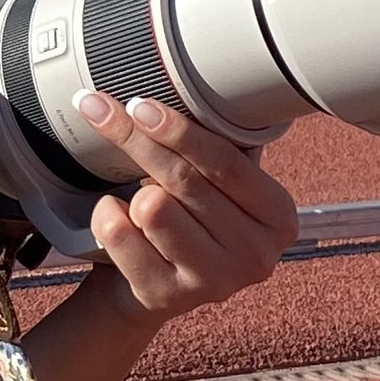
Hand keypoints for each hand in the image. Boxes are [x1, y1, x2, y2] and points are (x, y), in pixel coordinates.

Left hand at [73, 93, 297, 320]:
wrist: (152, 287)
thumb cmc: (189, 219)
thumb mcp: (218, 186)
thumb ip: (214, 148)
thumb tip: (179, 83)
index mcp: (278, 218)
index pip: (225, 163)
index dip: (179, 130)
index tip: (140, 103)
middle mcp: (255, 256)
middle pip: (182, 179)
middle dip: (137, 138)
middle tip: (100, 108)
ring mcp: (214, 283)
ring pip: (151, 206)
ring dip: (132, 194)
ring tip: (137, 201)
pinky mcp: (168, 297)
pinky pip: (119, 233)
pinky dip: (106, 216)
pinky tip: (117, 220)